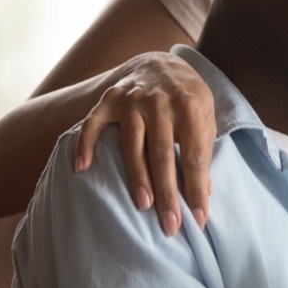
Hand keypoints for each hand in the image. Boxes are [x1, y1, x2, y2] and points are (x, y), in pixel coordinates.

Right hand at [74, 52, 214, 235]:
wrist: (160, 63)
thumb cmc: (187, 98)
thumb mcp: (205, 116)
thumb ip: (203, 149)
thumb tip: (204, 191)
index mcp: (190, 106)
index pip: (195, 155)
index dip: (197, 188)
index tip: (199, 218)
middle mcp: (159, 102)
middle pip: (163, 155)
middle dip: (168, 193)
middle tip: (170, 225)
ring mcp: (131, 100)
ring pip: (132, 145)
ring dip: (137, 177)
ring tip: (143, 205)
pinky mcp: (109, 100)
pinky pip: (93, 125)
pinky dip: (85, 145)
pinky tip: (82, 169)